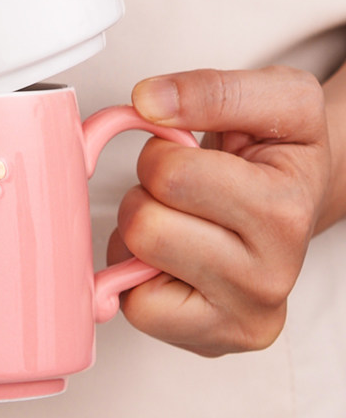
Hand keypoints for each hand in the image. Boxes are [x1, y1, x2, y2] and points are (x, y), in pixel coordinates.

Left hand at [108, 66, 330, 356]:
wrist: (297, 196)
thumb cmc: (278, 150)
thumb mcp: (271, 96)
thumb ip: (210, 89)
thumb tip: (147, 102)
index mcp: (285, 209)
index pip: (168, 174)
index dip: (161, 150)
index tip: (190, 151)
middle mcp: (273, 276)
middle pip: (144, 224)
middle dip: (148, 192)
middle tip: (183, 190)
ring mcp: (244, 316)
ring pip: (136, 262)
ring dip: (142, 231)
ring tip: (181, 219)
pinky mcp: (213, 341)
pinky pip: (135, 306)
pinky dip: (137, 274)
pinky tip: (172, 257)